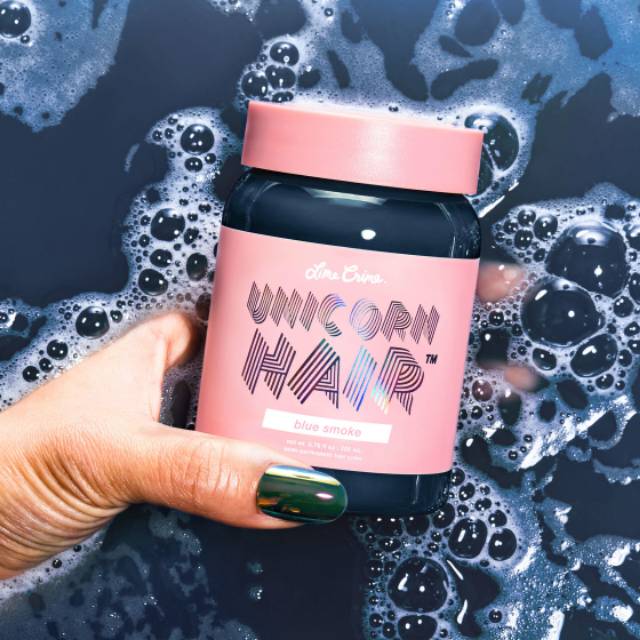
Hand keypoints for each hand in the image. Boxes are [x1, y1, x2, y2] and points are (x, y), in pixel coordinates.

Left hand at [0, 313, 346, 578]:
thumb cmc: (10, 464)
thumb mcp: (118, 454)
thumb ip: (203, 468)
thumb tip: (289, 483)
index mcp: (143, 355)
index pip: (216, 320)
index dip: (260, 321)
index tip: (307, 330)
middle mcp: (152, 394)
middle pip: (230, 381)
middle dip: (274, 392)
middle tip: (324, 400)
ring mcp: (152, 442)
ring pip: (223, 433)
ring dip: (259, 445)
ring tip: (310, 448)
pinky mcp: (148, 489)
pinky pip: (210, 479)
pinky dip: (236, 487)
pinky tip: (262, 495)